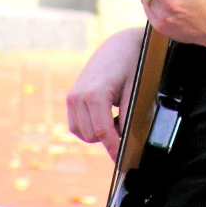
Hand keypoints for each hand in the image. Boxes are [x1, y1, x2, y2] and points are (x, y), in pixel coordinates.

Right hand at [66, 28, 142, 160]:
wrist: (120, 45)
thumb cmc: (132, 65)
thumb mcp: (135, 89)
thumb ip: (128, 116)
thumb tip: (126, 141)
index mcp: (94, 94)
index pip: (102, 132)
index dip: (113, 148)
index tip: (122, 161)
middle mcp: (78, 96)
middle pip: (91, 136)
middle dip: (109, 138)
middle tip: (126, 126)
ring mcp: (71, 97)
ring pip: (82, 133)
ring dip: (98, 133)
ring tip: (117, 117)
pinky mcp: (70, 97)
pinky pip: (77, 124)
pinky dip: (90, 126)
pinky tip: (106, 115)